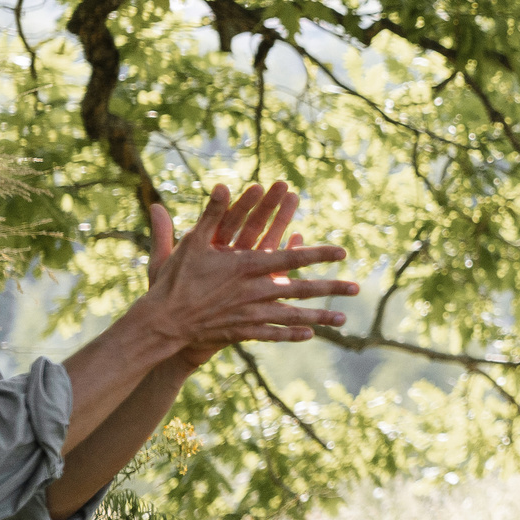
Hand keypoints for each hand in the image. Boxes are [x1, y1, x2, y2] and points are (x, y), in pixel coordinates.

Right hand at [139, 182, 358, 361]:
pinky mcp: (242, 332)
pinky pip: (272, 334)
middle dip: (330, 288)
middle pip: (301, 290)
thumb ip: (210, 214)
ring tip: (343, 319)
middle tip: (356, 287)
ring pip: (292, 316)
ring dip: (320, 317)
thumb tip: (221, 185)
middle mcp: (254, 292)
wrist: (162, 322)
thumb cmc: (176, 280)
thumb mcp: (192, 243)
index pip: (291, 258)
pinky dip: (291, 335)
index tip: (342, 251)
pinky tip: (309, 334)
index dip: (318, 254)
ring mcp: (250, 315)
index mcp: (246, 267)